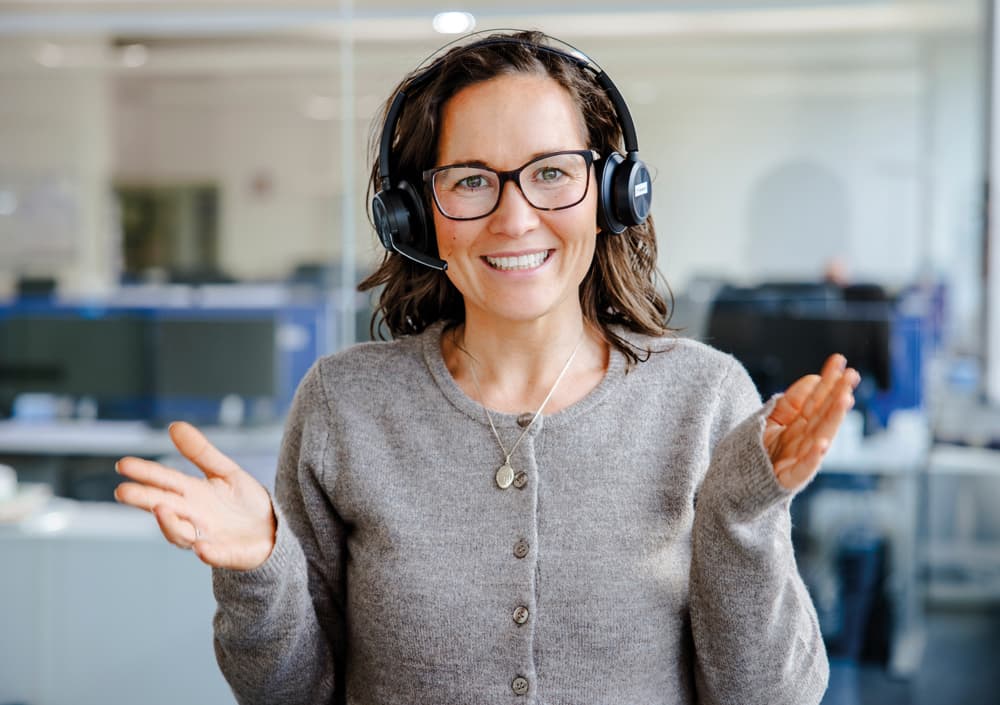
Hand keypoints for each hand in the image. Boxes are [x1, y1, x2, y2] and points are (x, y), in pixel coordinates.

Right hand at [114, 421, 276, 570]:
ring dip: (170, 524)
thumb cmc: (244, 502)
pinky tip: (202, 549)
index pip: (165, 481)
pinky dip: (208, 553)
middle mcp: (193, 517)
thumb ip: (200, 452)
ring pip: (181, 534)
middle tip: (123, 491)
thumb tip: (174, 426)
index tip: (123, 464)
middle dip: (144, 500)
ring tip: (160, 508)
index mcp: (192, 494)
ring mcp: (208, 537)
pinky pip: (216, 556)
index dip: (146, 473)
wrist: (270, 529)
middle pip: (164, 507)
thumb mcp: (225, 471)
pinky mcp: (228, 554)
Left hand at [763, 354, 860, 490]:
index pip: (816, 398)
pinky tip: (823, 444)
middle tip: (852, 375)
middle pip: (823, 414)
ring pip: (820, 436)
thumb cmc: (753, 451)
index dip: (828, 380)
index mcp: (799, 424)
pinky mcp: (790, 479)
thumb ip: (789, 403)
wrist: (733, 483)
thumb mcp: (768, 419)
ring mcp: (799, 459)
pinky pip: (804, 468)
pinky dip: (813, 457)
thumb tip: (813, 379)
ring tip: (845, 399)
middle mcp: (804, 439)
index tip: (839, 360)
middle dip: (838, 394)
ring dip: (833, 418)